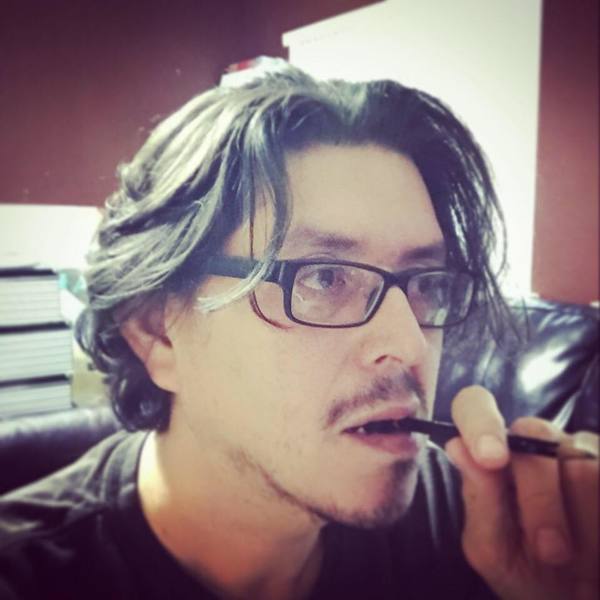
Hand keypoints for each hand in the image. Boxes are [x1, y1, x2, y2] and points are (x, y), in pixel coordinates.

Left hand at [445, 385, 598, 599]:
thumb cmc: (529, 574)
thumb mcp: (493, 548)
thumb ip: (479, 498)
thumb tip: (458, 446)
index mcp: (494, 454)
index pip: (474, 405)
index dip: (480, 421)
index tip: (491, 458)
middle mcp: (536, 441)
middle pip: (535, 433)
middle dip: (541, 501)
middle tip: (550, 552)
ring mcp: (582, 449)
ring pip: (583, 464)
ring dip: (583, 526)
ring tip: (581, 559)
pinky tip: (598, 552)